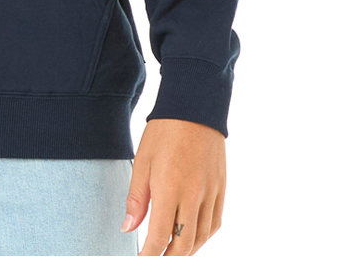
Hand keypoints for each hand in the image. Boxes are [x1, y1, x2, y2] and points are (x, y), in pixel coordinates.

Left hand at [121, 117, 225, 254]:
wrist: (195, 107)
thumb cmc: (163, 131)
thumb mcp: (142, 160)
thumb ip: (137, 198)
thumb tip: (128, 228)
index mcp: (170, 187)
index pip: (160, 236)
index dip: (150, 254)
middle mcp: (194, 195)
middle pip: (183, 244)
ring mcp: (211, 193)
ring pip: (201, 237)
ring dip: (185, 250)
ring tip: (170, 252)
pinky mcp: (221, 188)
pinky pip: (215, 223)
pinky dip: (202, 236)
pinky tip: (192, 236)